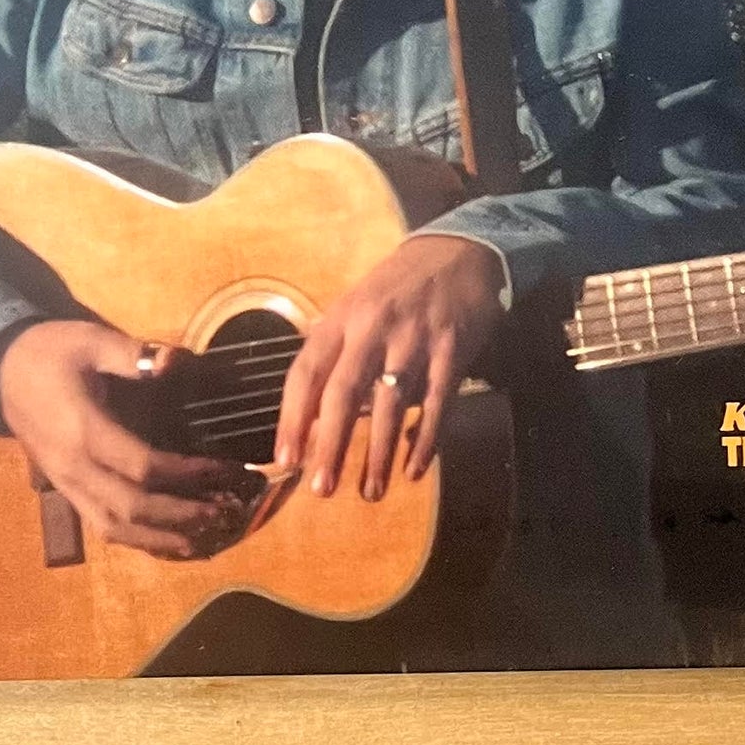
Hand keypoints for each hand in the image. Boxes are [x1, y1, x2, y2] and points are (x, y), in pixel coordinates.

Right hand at [0, 320, 248, 558]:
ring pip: (114, 527)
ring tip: (204, 538)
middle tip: (225, 510)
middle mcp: (73, 468)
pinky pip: (101, 525)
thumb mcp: (90, 340)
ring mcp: (66, 484)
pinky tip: (168, 542)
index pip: (143, 467)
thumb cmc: (50, 353)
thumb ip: (132, 355)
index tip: (224, 469)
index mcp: (83, 431)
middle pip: (131, 507)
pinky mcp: (65, 490)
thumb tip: (175, 361)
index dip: (187, 473)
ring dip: (160, 538)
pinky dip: (137, 540)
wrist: (0, 371)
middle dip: (181, 515)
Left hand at [273, 234, 508, 502]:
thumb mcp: (356, 305)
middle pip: (344, 393)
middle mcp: (373, 327)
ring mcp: (415, 339)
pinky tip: (414, 469)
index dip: (293, 418)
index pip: (306, 371)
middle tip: (322, 489)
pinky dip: (425, 440)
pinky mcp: (452, 351)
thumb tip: (313, 415)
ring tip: (369, 492)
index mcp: (342, 317)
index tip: (285, 460)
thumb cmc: (397, 287)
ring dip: (379, 454)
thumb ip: (336, 353)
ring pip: (391, 405)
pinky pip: (438, 404)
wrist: (459, 252)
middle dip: (331, 445)